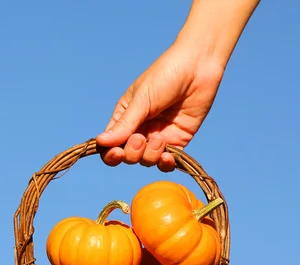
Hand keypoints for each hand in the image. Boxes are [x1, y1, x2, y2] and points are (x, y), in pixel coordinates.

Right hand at [96, 43, 224, 171]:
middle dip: (132, 153)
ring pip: (146, 161)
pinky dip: (165, 164)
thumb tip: (100, 142)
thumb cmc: (165, 75)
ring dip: (150, 155)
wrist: (199, 65)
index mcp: (125, 118)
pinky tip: (167, 157)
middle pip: (127, 157)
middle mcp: (139, 130)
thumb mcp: (141, 100)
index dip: (111, 154)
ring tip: (159, 139)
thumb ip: (124, 125)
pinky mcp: (178, 141)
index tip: (116, 153)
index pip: (110, 145)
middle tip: (140, 139)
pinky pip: (167, 162)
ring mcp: (158, 137)